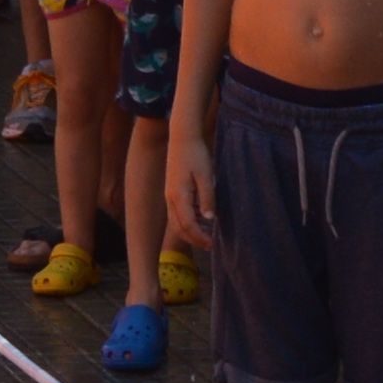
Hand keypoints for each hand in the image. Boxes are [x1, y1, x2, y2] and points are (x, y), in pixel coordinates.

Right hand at [164, 131, 217, 259]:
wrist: (182, 137)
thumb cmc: (196, 154)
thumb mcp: (206, 175)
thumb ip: (207, 198)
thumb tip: (209, 219)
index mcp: (179, 196)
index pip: (188, 225)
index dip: (200, 237)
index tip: (213, 244)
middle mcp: (171, 198)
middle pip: (179, 228)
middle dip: (193, 239)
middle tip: (210, 246)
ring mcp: (169, 195)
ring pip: (176, 222)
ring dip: (189, 233)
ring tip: (205, 237)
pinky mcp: (171, 191)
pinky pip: (177, 213)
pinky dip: (187, 222)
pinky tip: (200, 222)